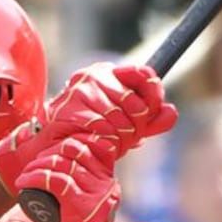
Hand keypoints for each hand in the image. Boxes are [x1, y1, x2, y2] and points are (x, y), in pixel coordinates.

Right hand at [0, 62, 175, 196]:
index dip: (153, 95)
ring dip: (120, 138)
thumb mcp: (123, 126)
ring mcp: (82, 91)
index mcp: (107, 73)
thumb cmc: (87, 135)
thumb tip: (172, 113)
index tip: (150, 113)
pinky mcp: (71, 110)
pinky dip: (105, 142)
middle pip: (136, 102)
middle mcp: (94, 76)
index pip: (143, 74)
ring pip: (122, 119)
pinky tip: (95, 144)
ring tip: (105, 142)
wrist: (49, 149)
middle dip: (136, 126)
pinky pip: (104, 130)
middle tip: (123, 137)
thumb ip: (149, 120)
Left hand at [23, 137, 119, 221]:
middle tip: (31, 168)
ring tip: (25, 177)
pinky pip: (57, 180)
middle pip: (78, 150)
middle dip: (50, 152)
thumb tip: (48, 170)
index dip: (65, 144)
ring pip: (66, 163)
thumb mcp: (68, 212)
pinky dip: (36, 177)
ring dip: (39, 165)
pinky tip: (23, 183)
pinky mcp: (82, 211)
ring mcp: (97, 200)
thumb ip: (65, 192)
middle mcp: (107, 190)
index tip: (44, 156)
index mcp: (106, 187)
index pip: (91, 148)